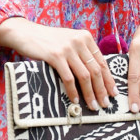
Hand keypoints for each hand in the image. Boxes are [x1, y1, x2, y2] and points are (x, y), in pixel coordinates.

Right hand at [0, 18, 117, 110]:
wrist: (26, 33)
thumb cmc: (48, 40)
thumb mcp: (69, 41)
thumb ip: (82, 53)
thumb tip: (96, 76)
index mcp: (85, 37)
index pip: (102, 61)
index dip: (109, 79)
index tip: (113, 92)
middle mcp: (79, 41)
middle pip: (96, 70)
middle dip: (102, 89)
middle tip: (105, 104)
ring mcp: (67, 48)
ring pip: (85, 76)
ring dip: (90, 94)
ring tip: (93, 105)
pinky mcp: (55, 56)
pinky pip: (69, 78)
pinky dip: (73, 91)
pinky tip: (75, 100)